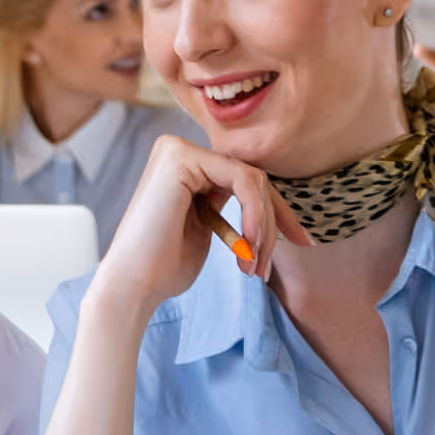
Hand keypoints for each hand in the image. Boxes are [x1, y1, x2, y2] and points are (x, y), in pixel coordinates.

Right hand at [87, 133, 284, 330]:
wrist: (132, 285)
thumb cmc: (165, 267)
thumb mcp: (208, 229)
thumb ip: (232, 208)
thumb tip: (274, 205)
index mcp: (185, 165)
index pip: (247, 180)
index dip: (278, 213)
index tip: (301, 242)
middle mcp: (180, 150)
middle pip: (253, 178)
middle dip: (275, 222)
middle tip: (270, 265)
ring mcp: (178, 149)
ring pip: (252, 179)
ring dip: (263, 227)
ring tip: (254, 266)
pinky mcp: (181, 158)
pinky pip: (242, 180)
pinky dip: (255, 214)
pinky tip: (248, 244)